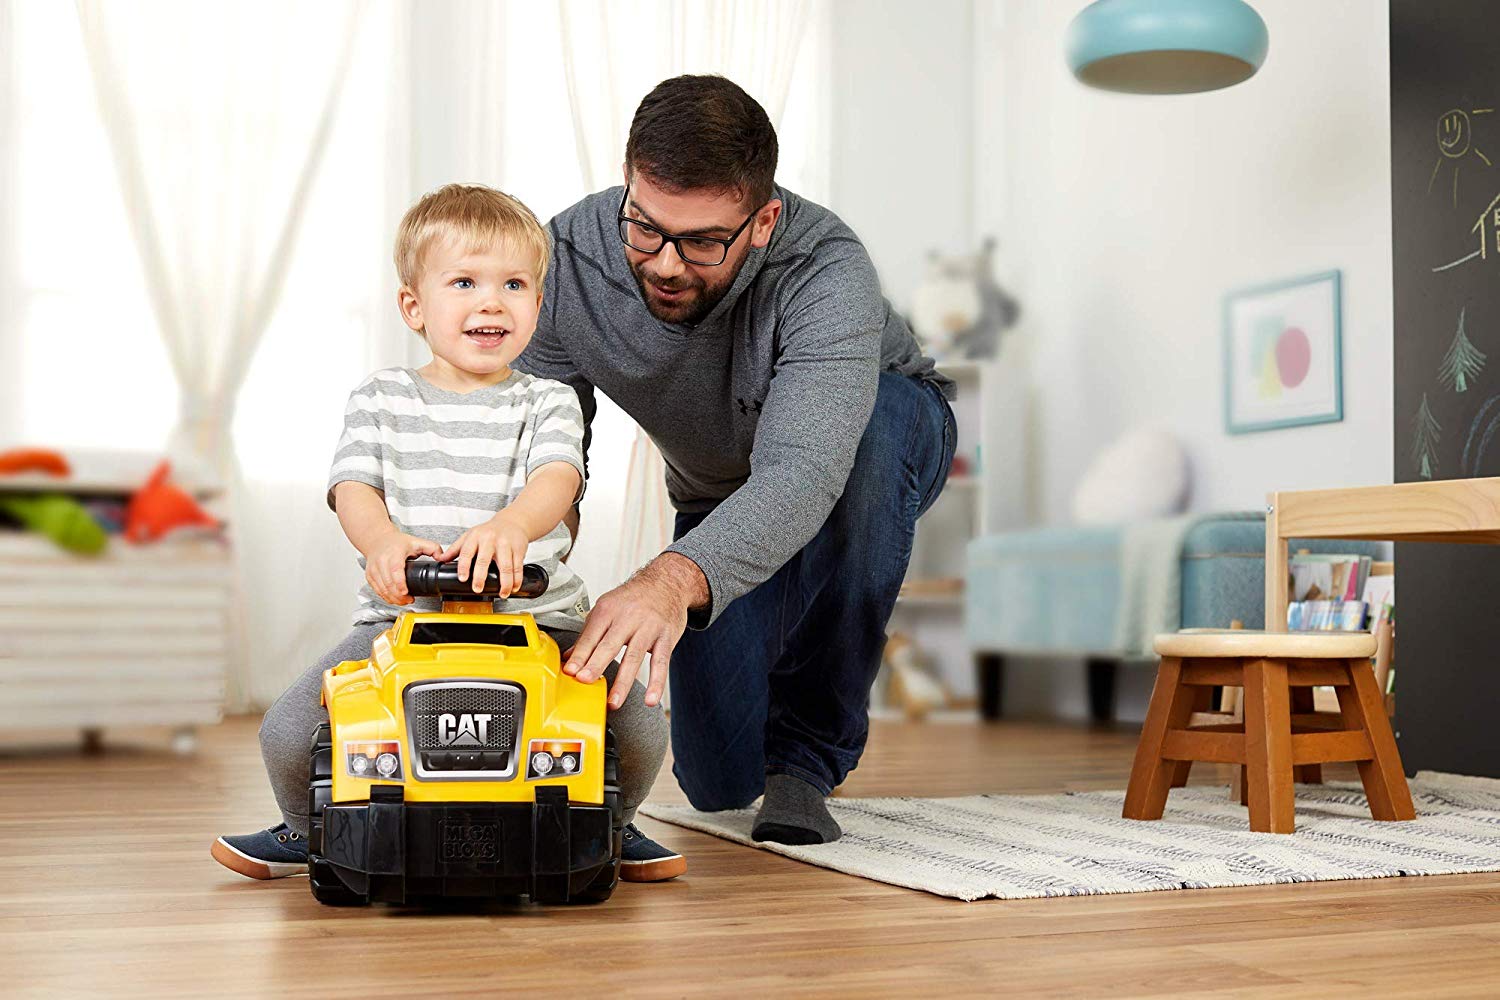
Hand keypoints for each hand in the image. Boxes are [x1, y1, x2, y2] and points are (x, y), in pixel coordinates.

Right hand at [365, 532, 443, 604]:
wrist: (377, 539)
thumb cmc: (396, 542)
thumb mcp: (416, 542)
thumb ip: (433, 548)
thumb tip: (442, 558)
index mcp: (394, 553)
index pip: (395, 570)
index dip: (400, 584)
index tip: (406, 593)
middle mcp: (382, 561)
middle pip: (388, 583)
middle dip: (399, 596)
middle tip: (409, 600)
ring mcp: (374, 569)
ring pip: (381, 588)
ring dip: (392, 598)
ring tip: (403, 601)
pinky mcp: (369, 575)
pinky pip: (376, 590)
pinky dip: (384, 596)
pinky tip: (393, 599)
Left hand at [439, 512, 529, 595]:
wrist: (512, 522)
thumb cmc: (490, 531)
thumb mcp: (470, 535)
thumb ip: (456, 548)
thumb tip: (441, 559)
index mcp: (475, 537)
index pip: (466, 552)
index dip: (463, 566)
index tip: (462, 578)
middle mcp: (490, 539)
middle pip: (484, 559)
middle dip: (480, 576)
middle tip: (478, 589)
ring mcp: (505, 544)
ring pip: (505, 566)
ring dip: (505, 582)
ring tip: (502, 593)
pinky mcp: (518, 549)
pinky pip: (518, 566)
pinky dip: (517, 579)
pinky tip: (514, 587)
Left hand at [563, 555, 702, 708]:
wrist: (667, 583)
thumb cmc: (633, 599)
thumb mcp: (607, 608)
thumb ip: (589, 634)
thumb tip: (569, 658)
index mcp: (608, 610)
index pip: (591, 636)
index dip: (580, 654)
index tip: (570, 672)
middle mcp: (628, 617)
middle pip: (610, 645)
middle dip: (596, 664)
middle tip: (585, 681)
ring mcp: (648, 628)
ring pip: (634, 657)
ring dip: (623, 682)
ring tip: (613, 702)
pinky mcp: (666, 638)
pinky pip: (661, 663)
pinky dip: (657, 683)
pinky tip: (651, 699)